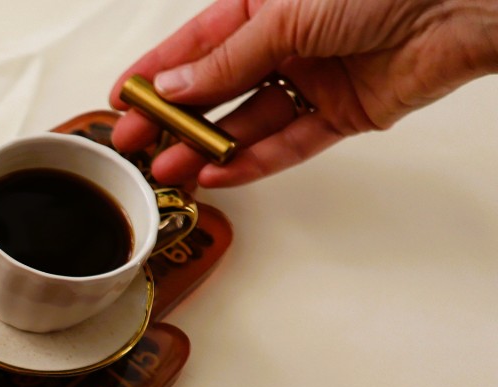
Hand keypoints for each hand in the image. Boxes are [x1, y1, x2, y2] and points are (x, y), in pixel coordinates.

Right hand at [109, 0, 497, 186]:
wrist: (461, 6)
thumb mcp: (284, 14)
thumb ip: (225, 59)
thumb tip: (175, 86)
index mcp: (265, 4)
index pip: (197, 45)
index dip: (157, 73)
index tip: (122, 100)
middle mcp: (288, 40)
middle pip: (217, 88)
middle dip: (174, 119)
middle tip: (136, 145)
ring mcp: (315, 78)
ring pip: (249, 121)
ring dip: (208, 147)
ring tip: (172, 169)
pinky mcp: (343, 112)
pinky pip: (290, 143)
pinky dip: (255, 161)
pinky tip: (221, 172)